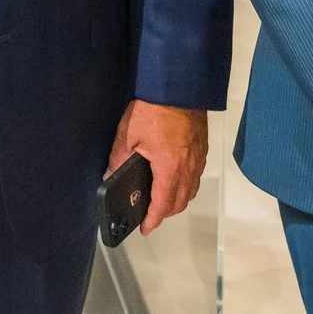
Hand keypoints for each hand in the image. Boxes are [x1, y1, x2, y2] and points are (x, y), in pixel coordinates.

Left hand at [108, 101, 208, 234]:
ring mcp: (198, 158)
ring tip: (161, 198)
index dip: (153, 220)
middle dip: (165, 213)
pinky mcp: (202, 147)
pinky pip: (196, 175)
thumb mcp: (128, 135)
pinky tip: (174, 177)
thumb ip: (119, 160)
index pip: (163, 204)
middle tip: (150, 214)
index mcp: (170, 168)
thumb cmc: (153, 109)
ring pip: (191, 190)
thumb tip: (109, 178)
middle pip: (180, 202)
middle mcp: (188, 167)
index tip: (145, 228)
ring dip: (178, 200)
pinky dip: (186, 184)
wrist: (179, 85)